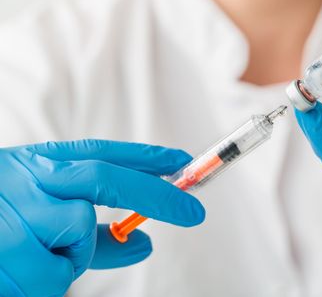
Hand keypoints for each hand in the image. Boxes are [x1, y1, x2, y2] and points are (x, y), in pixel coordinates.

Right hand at [0, 139, 204, 296]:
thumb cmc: (1, 221)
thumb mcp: (43, 213)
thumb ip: (99, 233)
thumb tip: (147, 243)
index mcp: (42, 164)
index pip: (104, 153)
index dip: (146, 158)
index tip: (184, 164)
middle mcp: (30, 177)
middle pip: (105, 178)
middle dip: (156, 195)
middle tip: (194, 213)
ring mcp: (15, 209)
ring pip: (79, 231)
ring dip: (73, 252)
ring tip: (36, 251)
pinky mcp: (5, 247)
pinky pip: (55, 271)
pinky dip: (50, 277)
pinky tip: (19, 267)